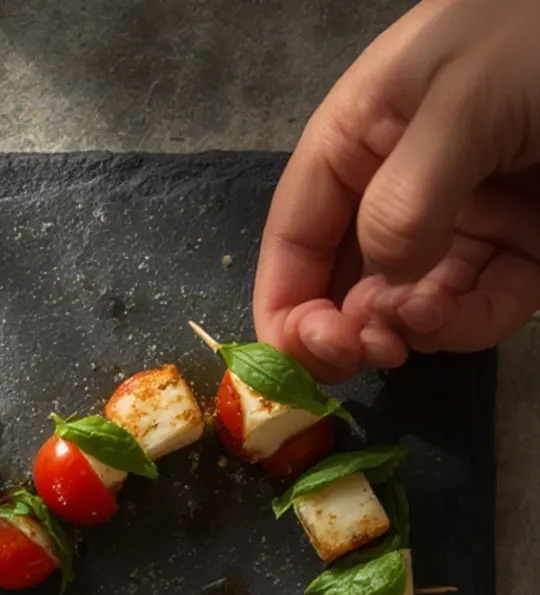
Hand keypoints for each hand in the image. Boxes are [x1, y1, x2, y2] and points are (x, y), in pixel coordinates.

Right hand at [253, 0, 539, 381]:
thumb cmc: (539, 29)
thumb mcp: (462, 101)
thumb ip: (407, 200)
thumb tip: (385, 290)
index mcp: (358, 139)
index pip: (295, 240)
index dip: (284, 307)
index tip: (297, 359)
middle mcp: (398, 186)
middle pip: (345, 287)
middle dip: (346, 331)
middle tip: (364, 350)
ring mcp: (460, 221)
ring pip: (411, 307)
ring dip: (409, 331)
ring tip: (424, 316)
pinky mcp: (519, 245)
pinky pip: (478, 307)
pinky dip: (466, 326)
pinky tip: (458, 316)